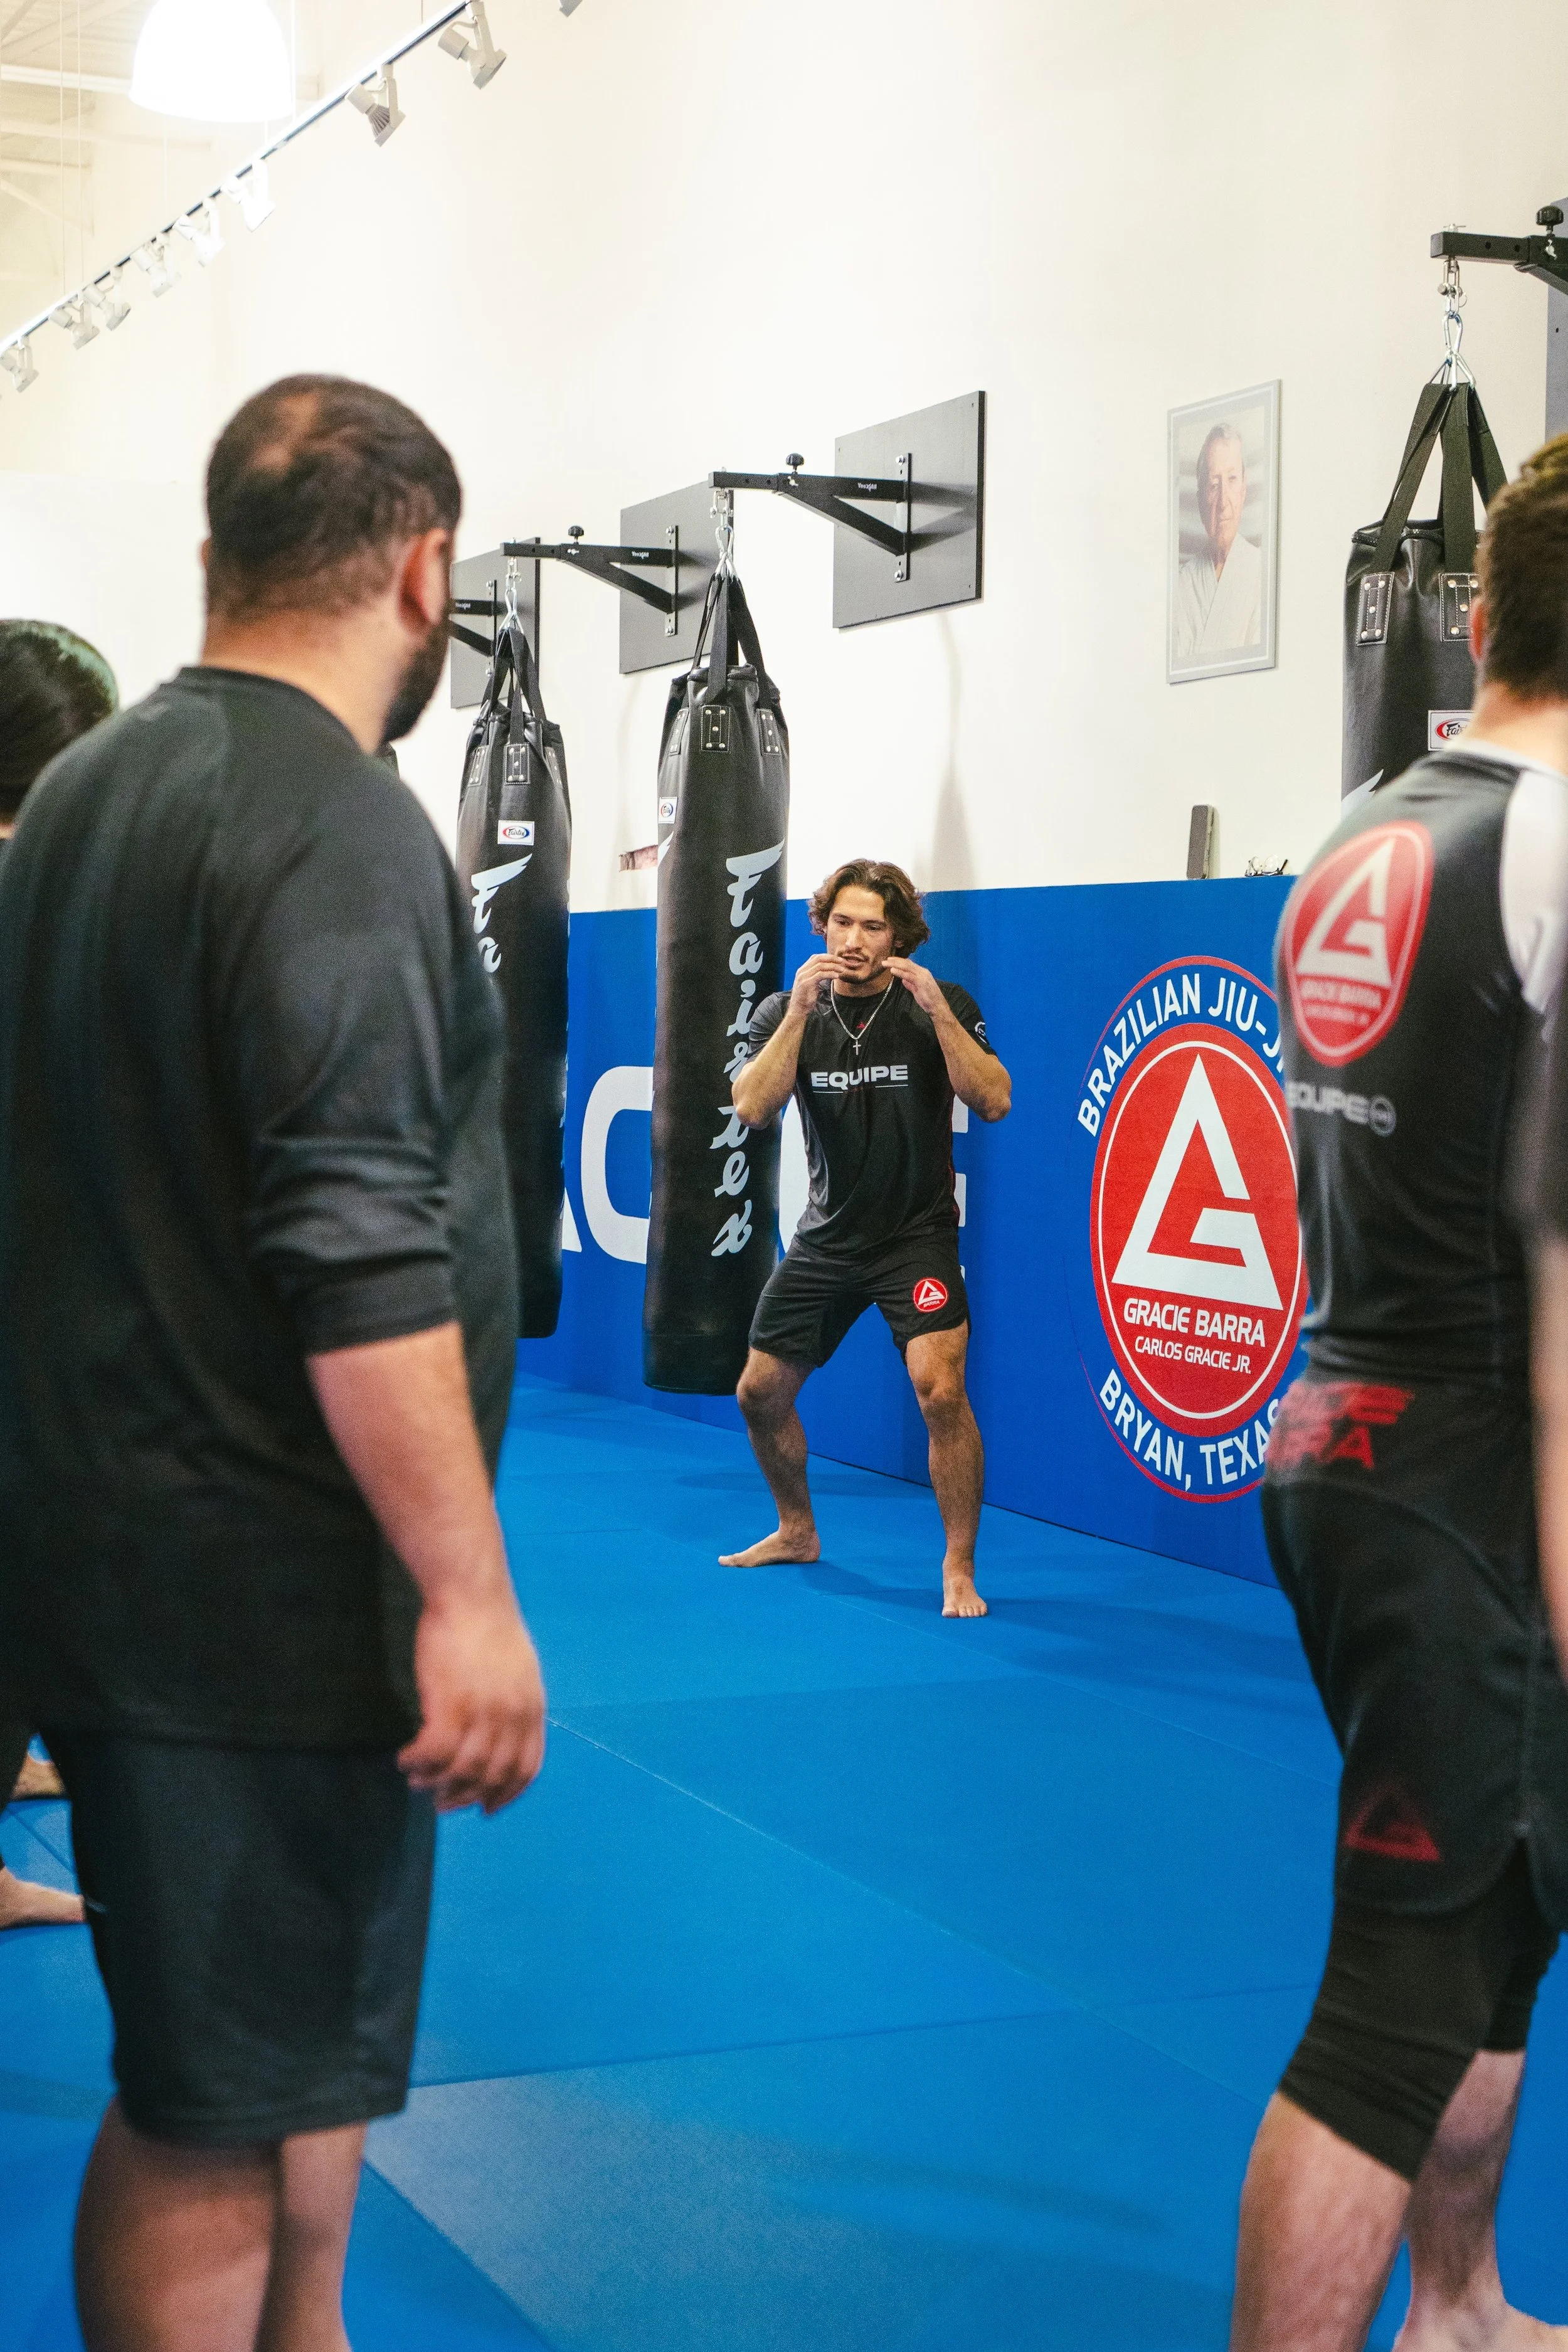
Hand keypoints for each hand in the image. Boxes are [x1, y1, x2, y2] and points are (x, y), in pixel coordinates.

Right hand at [399, 1589, 546, 1813]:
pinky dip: (417, 1762)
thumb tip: (499, 1736)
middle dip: (464, 1796)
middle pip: (491, 1776)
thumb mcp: (520, 1670)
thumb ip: (514, 1705)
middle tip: (441, 1802)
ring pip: (460, 1770)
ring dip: (436, 1782)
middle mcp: (512, 1716)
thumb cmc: (488, 1625)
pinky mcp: (450, 1704)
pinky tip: (405, 1759)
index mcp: (532, 1708)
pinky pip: (432, 1753)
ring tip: (417, 1779)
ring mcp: (482, 1712)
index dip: (505, 1795)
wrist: (470, 1594)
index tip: (487, 1809)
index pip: (525, 1769)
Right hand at [788, 952, 848, 1018]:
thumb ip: (817, 976)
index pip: (815, 957)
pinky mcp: (806, 983)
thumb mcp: (811, 984)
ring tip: (841, 970)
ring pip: (820, 966)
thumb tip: (829, 971)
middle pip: (818, 959)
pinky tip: (836, 976)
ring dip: (833, 966)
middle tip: (842, 961)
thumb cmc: (806, 998)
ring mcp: (803, 977)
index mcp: (802, 970)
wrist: (798, 1009)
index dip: (828, 957)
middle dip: (832, 959)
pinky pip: (820, 975)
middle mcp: (802, 971)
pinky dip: (830, 974)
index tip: (838, 960)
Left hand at [885, 956, 945, 1017]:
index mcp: (922, 973)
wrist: (938, 1007)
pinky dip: (900, 972)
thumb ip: (910, 984)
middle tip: (885, 960)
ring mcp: (922, 976)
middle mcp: (923, 972)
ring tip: (885, 964)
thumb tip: (903, 980)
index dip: (899, 961)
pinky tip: (892, 970)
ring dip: (895, 965)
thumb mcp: (917, 991)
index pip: (909, 964)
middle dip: (895, 961)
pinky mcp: (921, 982)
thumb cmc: (928, 1000)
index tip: (889, 960)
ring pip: (907, 967)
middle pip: (907, 963)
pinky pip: (908, 975)